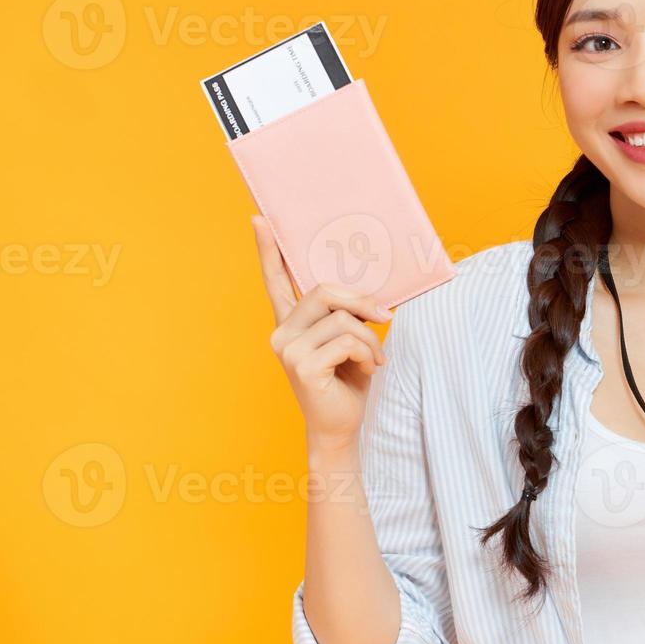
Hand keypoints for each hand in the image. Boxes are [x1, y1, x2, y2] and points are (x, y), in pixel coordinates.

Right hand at [252, 215, 393, 451]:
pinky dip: (370, 353)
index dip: (268, 249)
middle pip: (325, 290)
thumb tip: (365, 295)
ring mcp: (287, 348)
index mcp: (290, 321)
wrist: (342, 426)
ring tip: (376, 358)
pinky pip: (348, 340)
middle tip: (385, 319)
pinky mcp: (302, 365)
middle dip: (363, 303)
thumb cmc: (349, 380)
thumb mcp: (348, 338)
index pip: (276, 279)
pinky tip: (370, 369)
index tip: (259, 218)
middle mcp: (281, 331)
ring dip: (372, 338)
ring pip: (344, 319)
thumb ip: (345, 313)